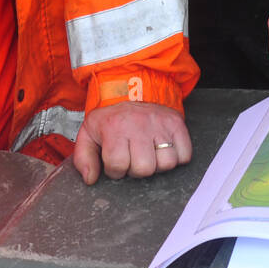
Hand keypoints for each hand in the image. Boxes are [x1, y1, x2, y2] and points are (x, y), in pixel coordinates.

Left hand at [72, 102, 191, 184]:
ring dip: (158, 163)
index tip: (115, 161)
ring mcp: (160, 124)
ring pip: (167, 163)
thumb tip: (90, 179)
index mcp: (115, 128)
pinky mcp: (177, 124)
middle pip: (144, 169)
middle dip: (137, 169)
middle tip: (133, 157)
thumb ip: (83, 158)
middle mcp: (139, 126)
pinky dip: (177, 157)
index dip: (115, 169)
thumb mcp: (89, 132)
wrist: (132, 88)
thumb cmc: (110, 116)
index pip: (118, 166)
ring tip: (148, 153)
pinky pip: (184, 155)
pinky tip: (163, 149)